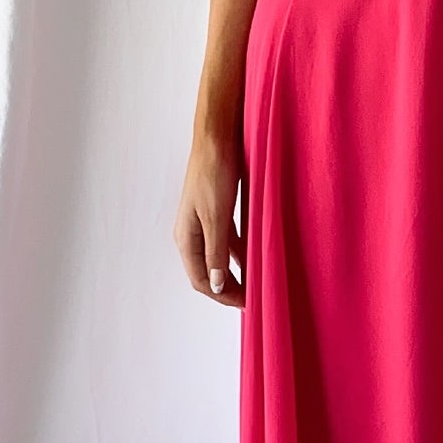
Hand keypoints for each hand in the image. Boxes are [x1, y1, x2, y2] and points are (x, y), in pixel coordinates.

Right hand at [175, 116, 245, 307]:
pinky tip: (255, 257)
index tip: (246, 304)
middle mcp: (192, 233)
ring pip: (218, 258)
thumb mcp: (216, 217)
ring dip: (235, 271)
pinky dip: (240, 253)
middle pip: (207, 272)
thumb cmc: (213, 173)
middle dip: (227, 288)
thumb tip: (215, 284)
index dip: (221, 295)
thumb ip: (215, 252)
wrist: (217, 138)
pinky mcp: (217, 211)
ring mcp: (204, 222)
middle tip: (253, 299)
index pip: (200, 280)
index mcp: (186, 237)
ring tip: (256, 282)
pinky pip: (228, 241)